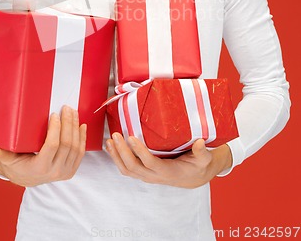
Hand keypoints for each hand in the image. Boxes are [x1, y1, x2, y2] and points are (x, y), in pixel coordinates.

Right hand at [0, 106, 86, 186]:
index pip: (52, 145)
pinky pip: (81, 152)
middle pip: (67, 144)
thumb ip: (3, 155)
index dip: (55, 129)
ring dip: (76, 127)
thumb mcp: (9, 161)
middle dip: (68, 123)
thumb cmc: (18, 165)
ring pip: (76, 147)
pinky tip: (82, 126)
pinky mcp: (72, 169)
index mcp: (41, 168)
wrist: (28, 178)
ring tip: (73, 113)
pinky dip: (82, 138)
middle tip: (66, 108)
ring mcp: (65, 171)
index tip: (54, 115)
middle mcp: (55, 171)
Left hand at [106, 133, 231, 188]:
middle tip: (116, 135)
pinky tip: (112, 146)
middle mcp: (155, 176)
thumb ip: (202, 152)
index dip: (140, 152)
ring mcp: (147, 176)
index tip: (131, 137)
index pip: (150, 163)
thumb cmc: (198, 166)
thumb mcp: (204, 159)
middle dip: (122, 152)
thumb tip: (200, 142)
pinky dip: (117, 158)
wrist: (194, 177)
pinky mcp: (143, 172)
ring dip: (116, 156)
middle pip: (133, 167)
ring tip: (110, 141)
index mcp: (168, 172)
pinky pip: (126, 168)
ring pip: (127, 170)